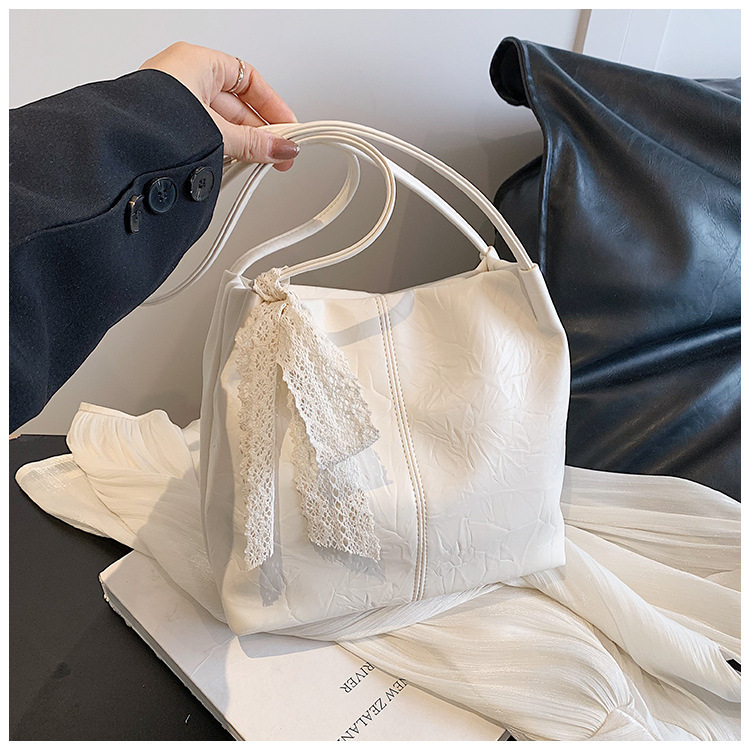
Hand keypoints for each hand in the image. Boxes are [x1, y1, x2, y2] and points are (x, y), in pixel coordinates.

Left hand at [140, 42, 298, 171]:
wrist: (117, 147)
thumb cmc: (154, 124)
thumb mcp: (219, 133)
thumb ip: (254, 143)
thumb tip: (281, 149)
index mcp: (196, 63)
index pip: (248, 79)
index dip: (272, 104)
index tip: (288, 126)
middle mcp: (184, 78)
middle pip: (236, 104)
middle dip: (260, 131)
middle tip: (278, 153)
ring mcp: (173, 103)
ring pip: (221, 122)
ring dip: (242, 143)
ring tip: (257, 162)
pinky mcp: (166, 127)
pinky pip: (204, 133)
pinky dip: (221, 148)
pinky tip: (234, 164)